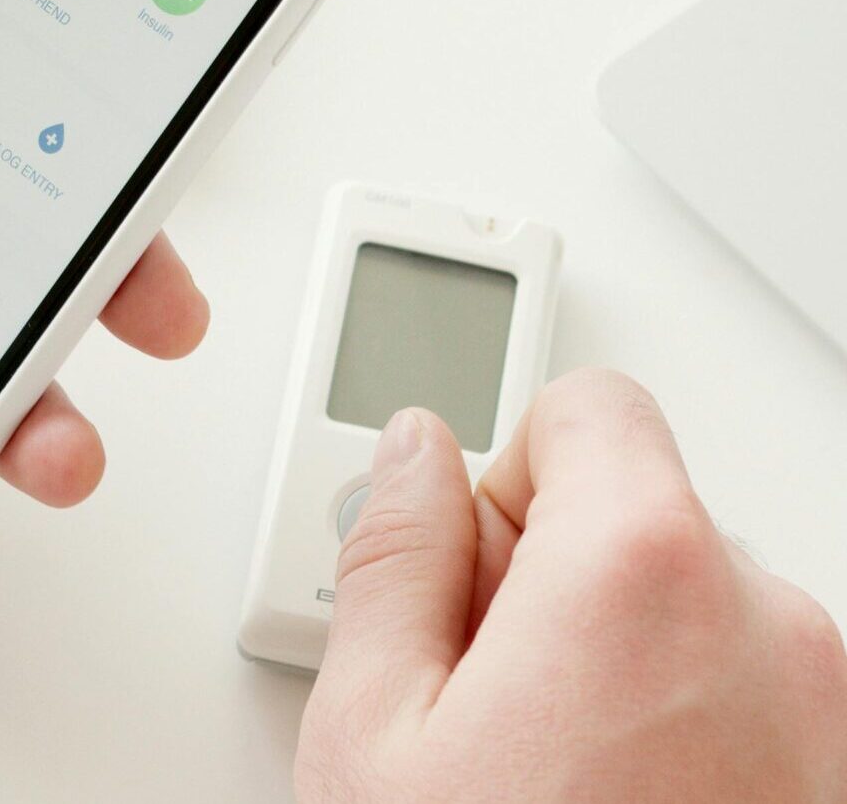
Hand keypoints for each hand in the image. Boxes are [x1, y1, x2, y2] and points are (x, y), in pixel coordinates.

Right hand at [297, 369, 846, 801]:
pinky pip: (757, 700)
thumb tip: (415, 455)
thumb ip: (393, 552)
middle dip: (558, 575)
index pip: (589, 410)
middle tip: (495, 704)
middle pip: (643, 512)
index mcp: (642, 573)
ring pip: (696, 613)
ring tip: (557, 784)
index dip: (511, 474)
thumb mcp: (375, 736)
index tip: (477, 563)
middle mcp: (772, 630)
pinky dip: (693, 731)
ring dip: (625, 662)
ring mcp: (835, 720)